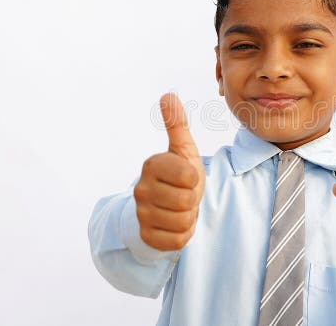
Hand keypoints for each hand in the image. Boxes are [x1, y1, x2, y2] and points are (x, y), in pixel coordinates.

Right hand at [133, 93, 205, 250]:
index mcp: (151, 165)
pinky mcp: (146, 237)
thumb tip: (168, 95)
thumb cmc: (177, 177)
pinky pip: (177, 240)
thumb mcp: (182, 151)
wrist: (164, 209)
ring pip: (182, 221)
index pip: (189, 176)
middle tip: (184, 195)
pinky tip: (174, 225)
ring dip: (188, 217)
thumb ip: (177, 125)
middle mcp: (141, 189)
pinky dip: (182, 235)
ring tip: (179, 209)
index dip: (194, 179)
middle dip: (192, 200)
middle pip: (186, 201)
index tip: (186, 178)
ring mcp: (141, 214)